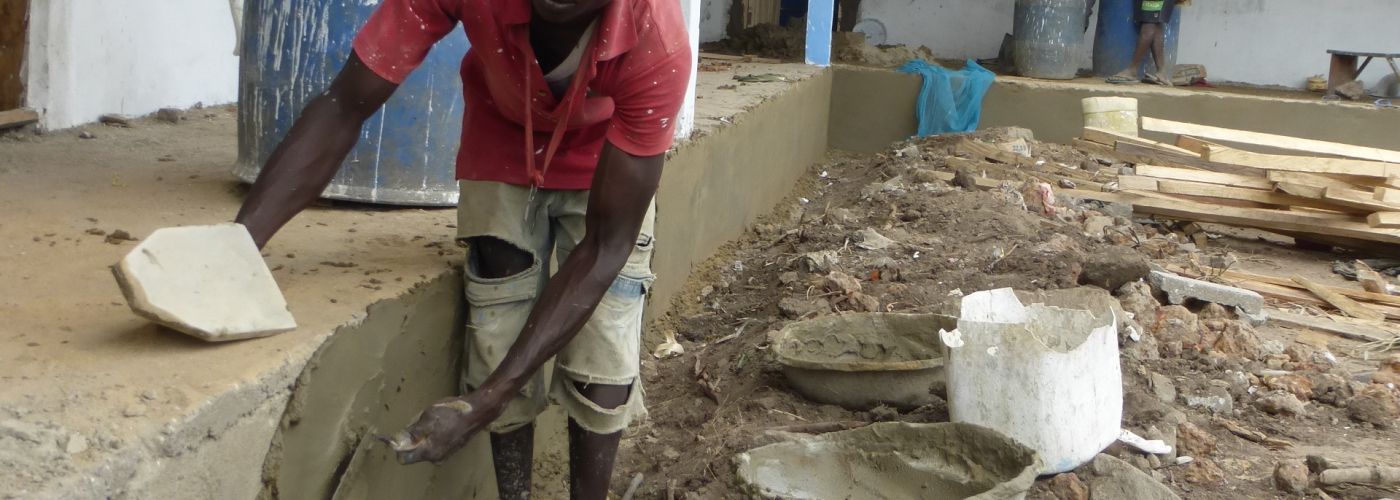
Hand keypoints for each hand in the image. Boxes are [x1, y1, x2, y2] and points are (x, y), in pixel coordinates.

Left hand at [377, 396, 496, 463]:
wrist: (477, 412)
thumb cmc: (452, 414)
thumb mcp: (428, 418)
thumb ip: (413, 431)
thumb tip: (398, 441)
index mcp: (429, 452)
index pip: (404, 458)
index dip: (398, 446)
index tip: (399, 433)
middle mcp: (436, 458)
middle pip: (415, 453)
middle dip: (412, 439)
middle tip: (417, 422)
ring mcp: (445, 454)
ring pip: (425, 448)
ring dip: (423, 436)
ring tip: (431, 420)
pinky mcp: (452, 449)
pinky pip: (435, 445)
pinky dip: (433, 436)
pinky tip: (441, 423)